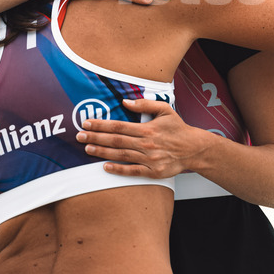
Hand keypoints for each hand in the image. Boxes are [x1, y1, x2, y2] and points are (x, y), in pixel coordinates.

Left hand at [76, 99, 209, 177]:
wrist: (194, 149)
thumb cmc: (178, 128)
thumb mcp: (165, 109)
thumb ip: (145, 104)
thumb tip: (125, 101)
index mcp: (147, 128)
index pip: (119, 126)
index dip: (101, 125)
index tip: (87, 123)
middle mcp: (146, 143)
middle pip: (116, 140)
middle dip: (95, 138)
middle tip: (79, 136)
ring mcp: (149, 158)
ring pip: (121, 155)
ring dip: (102, 152)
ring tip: (87, 149)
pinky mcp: (152, 171)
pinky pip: (132, 171)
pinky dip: (118, 169)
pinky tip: (105, 167)